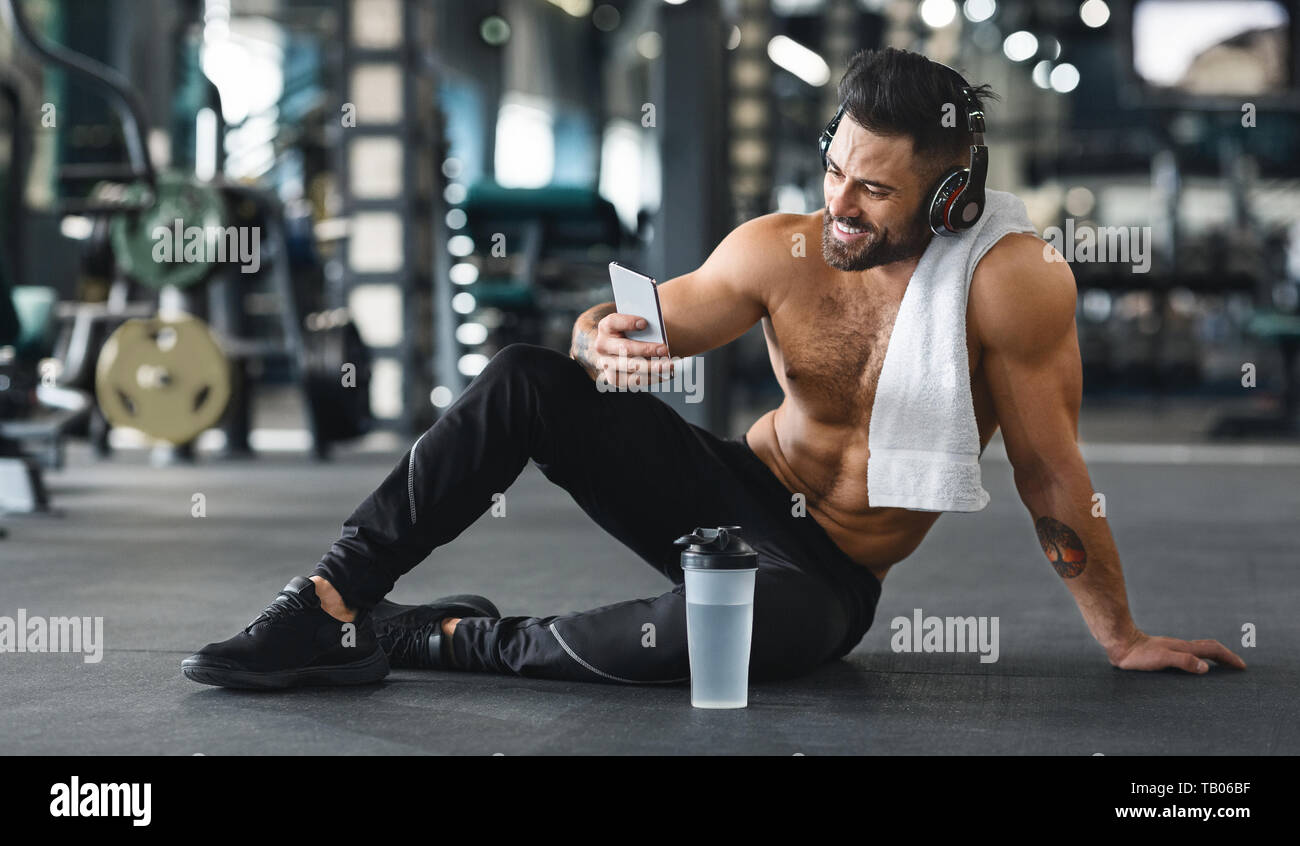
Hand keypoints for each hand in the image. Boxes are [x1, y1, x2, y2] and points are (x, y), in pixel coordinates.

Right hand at [590, 313, 674, 388]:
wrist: (616, 347)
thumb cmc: (630, 332)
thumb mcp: (633, 324)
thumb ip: (642, 325)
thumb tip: (659, 332)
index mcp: (606, 327)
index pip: (614, 322)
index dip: (628, 322)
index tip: (644, 323)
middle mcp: (602, 345)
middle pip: (624, 348)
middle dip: (646, 349)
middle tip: (664, 350)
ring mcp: (606, 363)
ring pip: (628, 367)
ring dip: (651, 367)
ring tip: (668, 366)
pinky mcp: (613, 378)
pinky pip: (632, 381)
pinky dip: (650, 378)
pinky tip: (663, 375)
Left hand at [1107, 630, 1246, 673]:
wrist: (1120, 644)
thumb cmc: (1139, 655)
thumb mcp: (1162, 659)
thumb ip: (1183, 661)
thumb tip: (1206, 668)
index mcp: (1184, 648)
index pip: (1212, 650)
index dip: (1228, 658)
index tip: (1242, 666)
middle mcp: (1181, 646)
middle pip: (1208, 648)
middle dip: (1225, 656)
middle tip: (1237, 666)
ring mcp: (1172, 648)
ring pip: (1198, 649)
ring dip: (1213, 656)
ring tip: (1222, 666)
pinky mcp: (1163, 652)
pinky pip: (1188, 654)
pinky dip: (1199, 658)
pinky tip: (1193, 665)